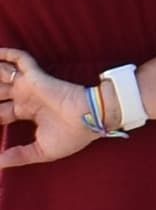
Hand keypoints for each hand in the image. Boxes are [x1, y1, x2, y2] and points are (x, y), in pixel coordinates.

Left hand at [0, 49, 104, 167]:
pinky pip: (19, 60)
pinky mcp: (35, 77)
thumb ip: (17, 156)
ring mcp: (30, 85)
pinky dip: (6, 54)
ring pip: (2, 75)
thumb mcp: (41, 151)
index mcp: (27, 112)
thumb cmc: (72, 135)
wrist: (91, 119)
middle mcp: (25, 97)